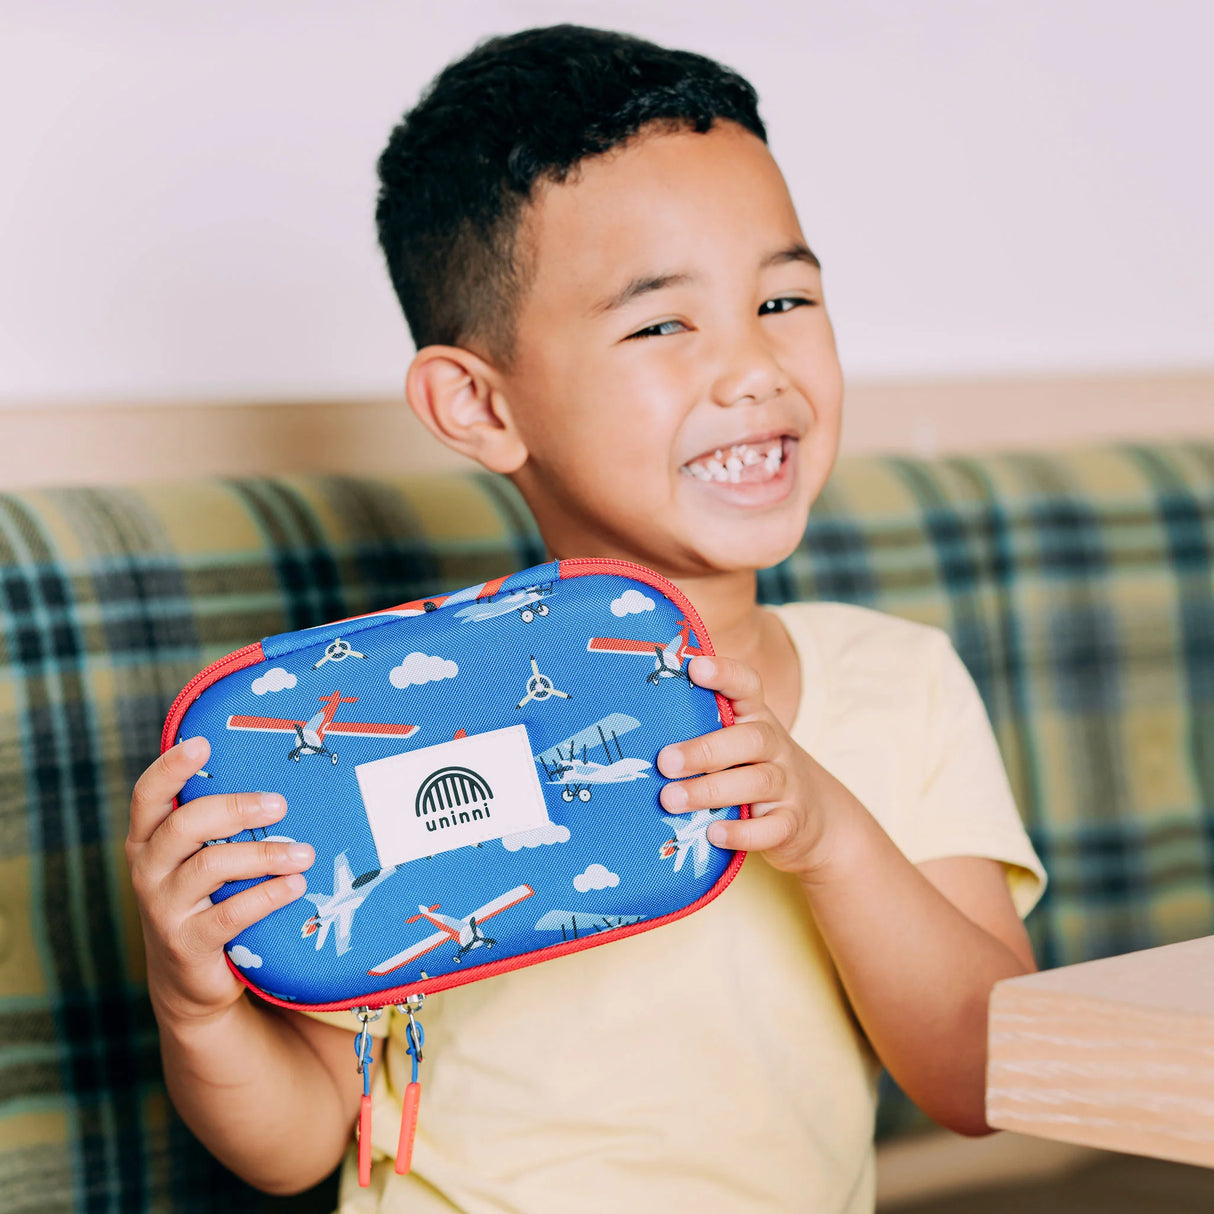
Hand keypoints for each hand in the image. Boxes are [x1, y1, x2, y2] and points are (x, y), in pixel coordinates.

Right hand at [125, 737, 313, 1025]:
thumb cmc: (205, 899)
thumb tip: (278, 781)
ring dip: (265, 855)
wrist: (190, 980)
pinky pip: (228, 914)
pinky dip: (267, 896)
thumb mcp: (199, 859)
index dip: (171, 767)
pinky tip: (295, 886)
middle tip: (280, 805)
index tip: (202, 743)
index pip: (148, 795)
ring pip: (211, 866)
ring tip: (304, 853)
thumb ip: (218, 825)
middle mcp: (149, 870)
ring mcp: (164, 908)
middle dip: (236, 809)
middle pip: (185, 825)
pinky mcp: (186, 944)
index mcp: (149, 840)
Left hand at [656, 656, 859, 880]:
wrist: (814, 818)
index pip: (747, 687)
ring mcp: (787, 786)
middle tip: (665, 761)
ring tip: (670, 800)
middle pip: (750, 740)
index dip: (725, 675)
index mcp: (756, 718)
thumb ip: (701, 727)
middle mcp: (775, 747)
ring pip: (756, 782)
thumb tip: (636, 723)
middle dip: (705, 750)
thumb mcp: (735, 742)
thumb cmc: (751, 769)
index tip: (695, 668)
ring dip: (710, 791)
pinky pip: (772, 828)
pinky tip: (713, 834)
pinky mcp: (791, 824)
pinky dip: (743, 832)